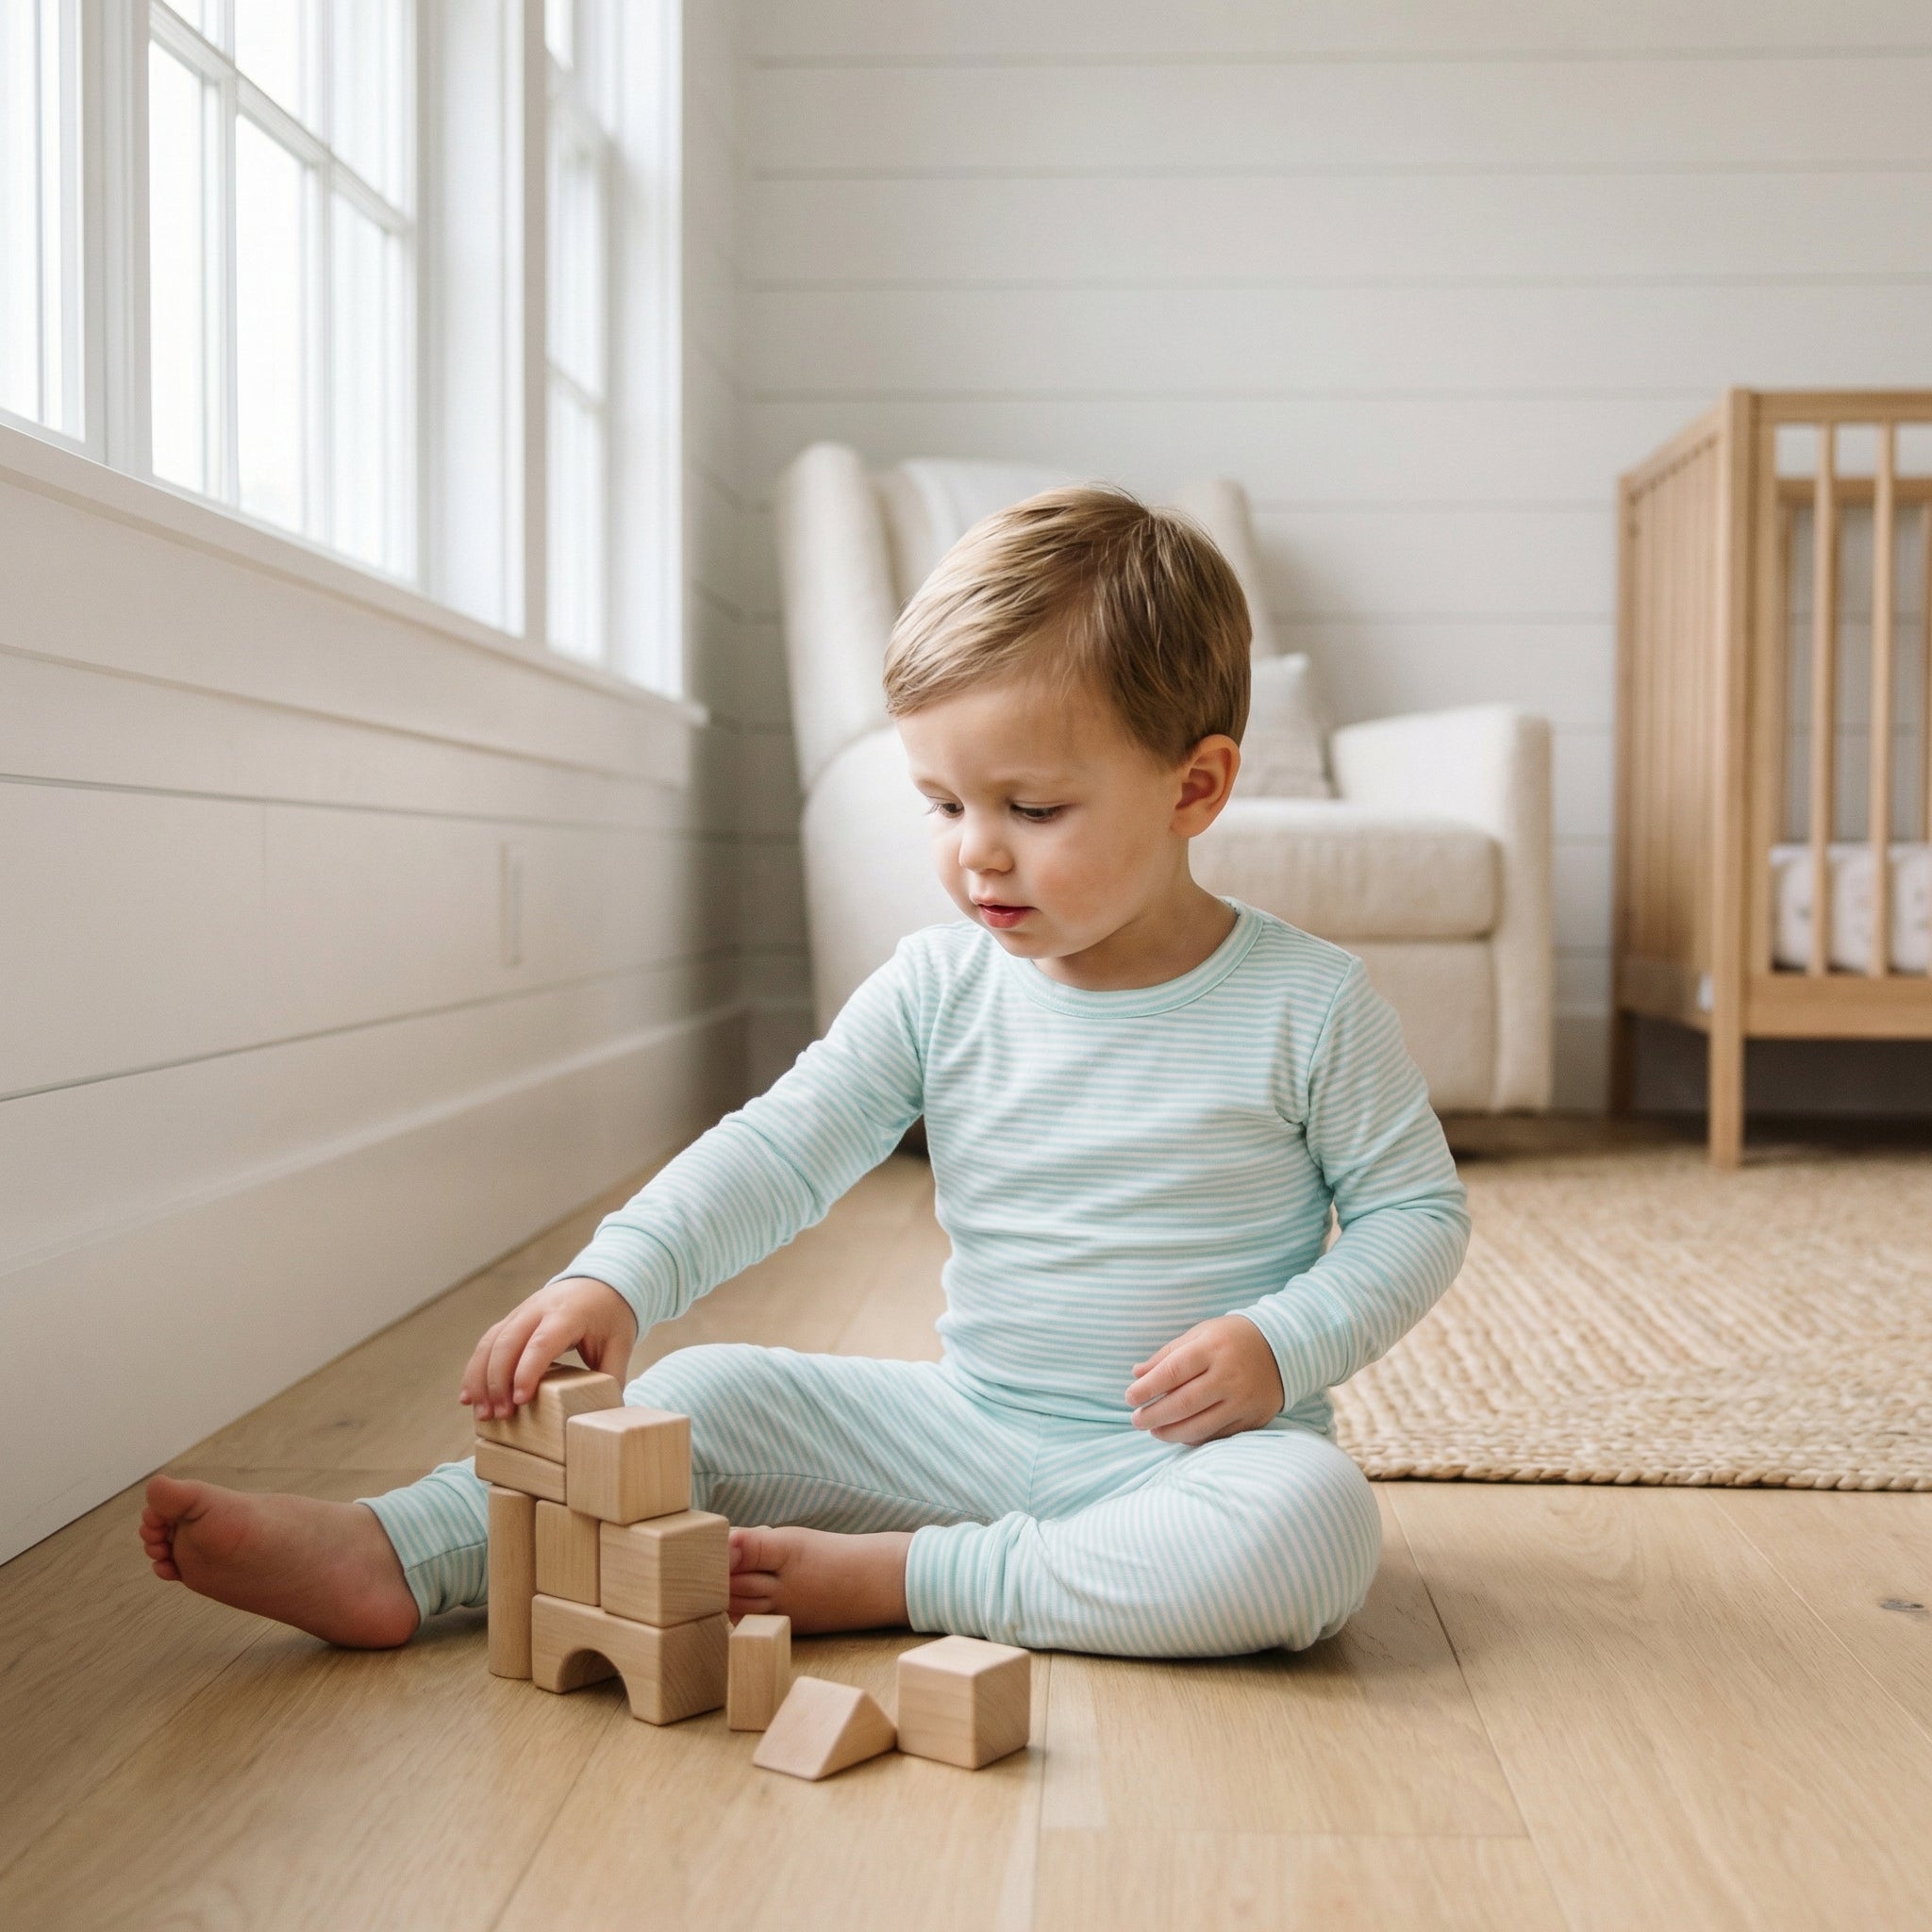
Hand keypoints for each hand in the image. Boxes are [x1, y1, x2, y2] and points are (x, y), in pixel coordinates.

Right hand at [460, 1276, 637, 1419]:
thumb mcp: (620, 1344)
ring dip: (480, 1379)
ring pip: (490, 1342)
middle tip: (500, 1415)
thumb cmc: (611, 1315)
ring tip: (482, 1413)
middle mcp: (538, 1309)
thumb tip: (603, 1416)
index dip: (527, 1371)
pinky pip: (487, 1343)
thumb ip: (611, 1378)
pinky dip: (475, 1369)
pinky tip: (469, 1396)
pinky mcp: (511, 1320)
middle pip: (508, 1342)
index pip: (542, 1342)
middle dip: (498, 1381)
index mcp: (568, 1313)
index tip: (520, 1401)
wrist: (601, 1281)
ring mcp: (521, 1312)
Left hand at [1125, 1314, 1284, 1444]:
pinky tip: (1180, 1435)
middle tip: (1136, 1419)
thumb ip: (1168, 1354)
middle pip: (1183, 1403)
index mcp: (1212, 1348)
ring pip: (1200, 1425)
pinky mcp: (1253, 1418)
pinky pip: (1218, 1435)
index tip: (1130, 1397)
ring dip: (1170, 1432)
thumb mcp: (1200, 1334)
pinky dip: (1195, 1438)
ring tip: (1154, 1431)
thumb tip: (1136, 1374)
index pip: (1173, 1371)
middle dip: (1154, 1415)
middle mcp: (1229, 1375)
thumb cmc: (1231, 1338)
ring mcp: (1243, 1400)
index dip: (1147, 1388)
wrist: (1284, 1347)